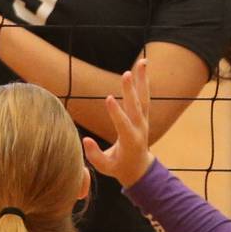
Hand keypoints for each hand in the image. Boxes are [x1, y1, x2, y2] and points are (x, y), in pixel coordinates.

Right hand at [82, 59, 154, 188]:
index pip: (123, 125)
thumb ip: (95, 155)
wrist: (140, 169)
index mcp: (131, 141)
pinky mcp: (144, 116)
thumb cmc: (119, 167)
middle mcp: (140, 129)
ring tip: (142, 62)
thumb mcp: (106, 167)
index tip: (108, 98)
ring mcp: (144, 121)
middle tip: (126, 74)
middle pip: (136, 108)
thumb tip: (85, 139)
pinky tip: (142, 66)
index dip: (116, 112)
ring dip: (142, 79)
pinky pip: (145, 96)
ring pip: (144, 98)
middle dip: (130, 91)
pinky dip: (144, 81)